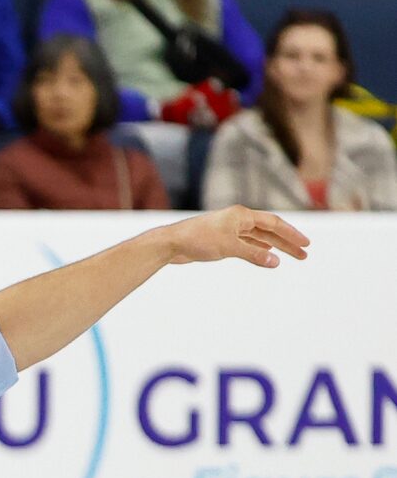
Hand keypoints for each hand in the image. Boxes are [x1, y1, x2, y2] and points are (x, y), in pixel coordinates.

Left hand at [160, 205, 310, 268]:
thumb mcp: (229, 248)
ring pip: (258, 238)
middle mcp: (238, 219)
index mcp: (242, 215)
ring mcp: (229, 229)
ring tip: (291, 256)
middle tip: (304, 254)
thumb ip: (253, 255)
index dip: (291, 234)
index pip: (274, 223)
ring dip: (274, 247)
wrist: (171, 244)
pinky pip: (246, 243)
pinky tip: (266, 252)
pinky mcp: (220, 239)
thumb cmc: (197, 241)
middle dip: (287, 242)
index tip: (306, 244)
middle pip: (269, 230)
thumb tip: (275, 261)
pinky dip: (257, 248)